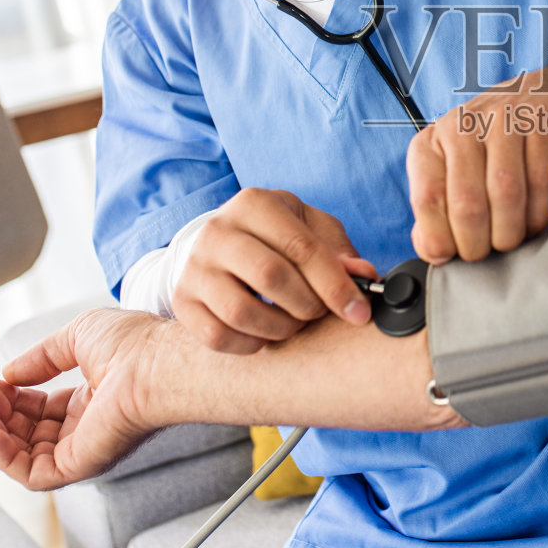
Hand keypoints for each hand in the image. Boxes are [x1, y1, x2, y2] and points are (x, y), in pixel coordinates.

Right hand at [0, 308, 168, 490]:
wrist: (156, 361)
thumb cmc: (133, 343)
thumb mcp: (77, 337)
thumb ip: (42, 357)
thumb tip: (9, 373)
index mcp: (93, 400)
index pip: (40, 408)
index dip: (11, 396)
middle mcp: (89, 428)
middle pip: (28, 433)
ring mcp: (85, 448)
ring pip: (25, 456)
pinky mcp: (81, 465)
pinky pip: (32, 475)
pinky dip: (3, 457)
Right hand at [174, 189, 377, 352]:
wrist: (220, 245)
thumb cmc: (276, 236)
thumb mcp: (310, 229)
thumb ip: (339, 251)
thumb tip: (364, 276)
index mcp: (254, 204)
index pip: (301, 247)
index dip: (335, 285)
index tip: (359, 312)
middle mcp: (218, 231)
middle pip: (271, 277)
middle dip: (307, 305)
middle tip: (319, 313)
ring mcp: (195, 267)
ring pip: (241, 311)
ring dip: (280, 328)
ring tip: (294, 323)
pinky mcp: (182, 302)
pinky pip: (218, 336)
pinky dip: (251, 343)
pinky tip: (265, 333)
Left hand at [407, 63, 547, 262]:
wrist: (540, 98)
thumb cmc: (490, 146)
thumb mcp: (453, 170)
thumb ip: (438, 208)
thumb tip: (433, 250)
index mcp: (432, 142)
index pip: (427, 198)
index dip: (439, 239)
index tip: (450, 257)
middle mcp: (462, 127)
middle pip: (466, 202)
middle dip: (476, 243)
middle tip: (484, 254)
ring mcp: (504, 123)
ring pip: (505, 194)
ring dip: (508, 232)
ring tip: (509, 242)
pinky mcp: (540, 128)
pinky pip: (539, 183)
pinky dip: (537, 214)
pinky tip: (533, 223)